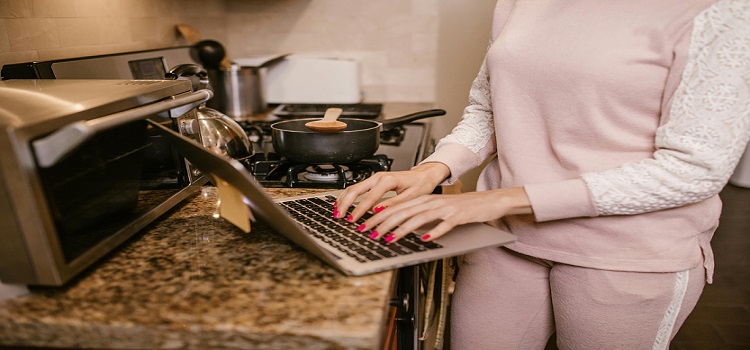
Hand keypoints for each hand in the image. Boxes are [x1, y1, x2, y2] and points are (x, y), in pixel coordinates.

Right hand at [334, 162, 450, 221]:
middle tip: (338, 216)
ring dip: (344, 199)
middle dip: (345, 204)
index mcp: (388, 180)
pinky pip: (357, 187)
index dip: (359, 210)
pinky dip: (348, 195)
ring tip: (337, 212)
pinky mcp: (374, 180)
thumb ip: (393, 203)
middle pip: (355, 189)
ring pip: (353, 187)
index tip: (353, 220)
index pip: (369, 198)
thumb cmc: (420, 185)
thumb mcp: (411, 197)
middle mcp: (379, 176)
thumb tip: (377, 210)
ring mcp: (375, 177)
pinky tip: (342, 203)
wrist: (424, 175)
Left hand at [361, 187, 531, 242]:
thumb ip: (420, 216)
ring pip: (419, 217)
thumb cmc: (463, 207)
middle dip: (383, 223)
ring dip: (402, 228)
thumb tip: (399, 227)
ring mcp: (445, 209)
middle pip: (403, 211)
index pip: (396, 207)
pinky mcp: (459, 216)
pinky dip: (434, 231)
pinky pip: (444, 225)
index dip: (379, 216)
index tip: (366, 225)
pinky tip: (424, 239)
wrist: (489, 201)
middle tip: (370, 233)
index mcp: (424, 199)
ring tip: (389, 238)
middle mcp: (432, 202)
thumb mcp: (437, 210)